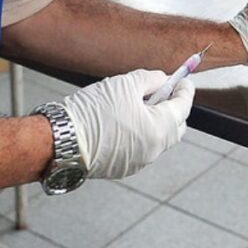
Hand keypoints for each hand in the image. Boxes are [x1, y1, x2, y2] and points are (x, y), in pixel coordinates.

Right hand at [62, 69, 193, 178]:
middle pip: (175, 127)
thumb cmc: (92, 112)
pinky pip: (141, 148)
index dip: (185, 90)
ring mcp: (139, 162)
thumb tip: (162, 80)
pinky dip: (140, 134)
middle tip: (162, 92)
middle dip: (173, 109)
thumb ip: (150, 79)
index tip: (184, 80)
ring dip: (155, 122)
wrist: (62, 140)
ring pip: (157, 138)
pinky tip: (123, 122)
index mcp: (159, 129)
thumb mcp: (125, 84)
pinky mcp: (123, 168)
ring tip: (137, 105)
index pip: (183, 107)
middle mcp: (153, 150)